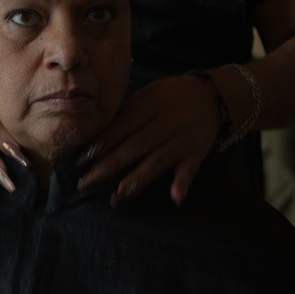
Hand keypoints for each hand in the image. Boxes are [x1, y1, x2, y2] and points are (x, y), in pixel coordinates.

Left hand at [76, 75, 219, 205]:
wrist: (212, 95)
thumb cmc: (169, 96)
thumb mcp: (148, 94)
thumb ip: (127, 113)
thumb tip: (100, 138)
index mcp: (151, 102)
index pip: (123, 125)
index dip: (103, 142)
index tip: (82, 159)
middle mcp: (168, 120)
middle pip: (136, 145)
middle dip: (110, 165)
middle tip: (87, 182)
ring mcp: (184, 138)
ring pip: (158, 160)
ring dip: (138, 179)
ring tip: (118, 195)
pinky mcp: (198, 153)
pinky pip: (191, 169)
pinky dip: (183, 183)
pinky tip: (175, 199)